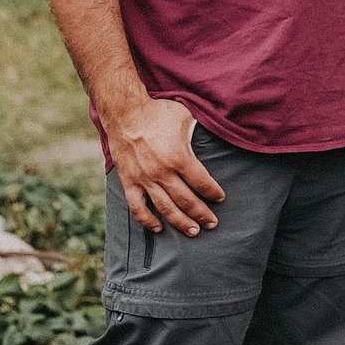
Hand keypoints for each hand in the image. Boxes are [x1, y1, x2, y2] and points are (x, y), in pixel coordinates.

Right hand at [102, 97, 225, 235]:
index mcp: (180, 158)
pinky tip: (158, 228)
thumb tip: (209, 139)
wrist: (125, 112)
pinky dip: (147, 220)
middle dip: (203, 214)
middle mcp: (163, 173)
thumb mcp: (185, 119)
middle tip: (213, 224)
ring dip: (181, 222)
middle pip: (187, 201)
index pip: (202, 183)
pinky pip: (138, 207)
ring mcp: (145, 179)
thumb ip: (197, 134)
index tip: (220, 198)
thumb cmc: (158, 113)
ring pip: (165, 208)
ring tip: (194, 231)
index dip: (213, 192)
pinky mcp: (129, 181)